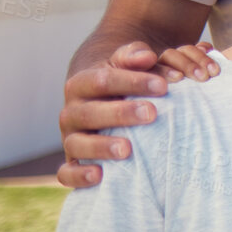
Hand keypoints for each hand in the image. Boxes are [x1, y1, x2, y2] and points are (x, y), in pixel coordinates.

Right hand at [57, 40, 215, 187]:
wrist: (102, 101)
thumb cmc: (122, 81)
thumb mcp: (126, 64)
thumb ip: (134, 56)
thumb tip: (147, 56)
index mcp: (82, 84)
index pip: (102, 80)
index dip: (132, 82)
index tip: (164, 86)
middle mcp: (71, 111)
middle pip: (89, 112)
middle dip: (121, 113)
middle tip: (152, 113)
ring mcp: (70, 138)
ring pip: (76, 143)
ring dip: (101, 147)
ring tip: (127, 150)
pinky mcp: (72, 162)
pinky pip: (66, 172)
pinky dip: (78, 175)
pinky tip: (99, 176)